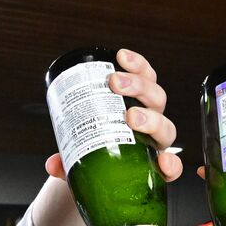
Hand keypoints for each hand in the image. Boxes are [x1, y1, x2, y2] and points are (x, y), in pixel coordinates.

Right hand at [44, 48, 179, 181]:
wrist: (96, 139)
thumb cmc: (95, 159)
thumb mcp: (82, 169)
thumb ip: (70, 169)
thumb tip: (54, 164)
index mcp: (149, 161)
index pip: (170, 168)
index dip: (171, 167)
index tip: (162, 162)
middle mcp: (154, 136)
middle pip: (164, 126)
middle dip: (150, 120)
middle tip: (129, 116)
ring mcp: (150, 112)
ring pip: (157, 98)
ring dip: (140, 87)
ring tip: (114, 80)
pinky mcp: (142, 89)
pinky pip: (147, 75)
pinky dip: (138, 65)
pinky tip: (121, 56)